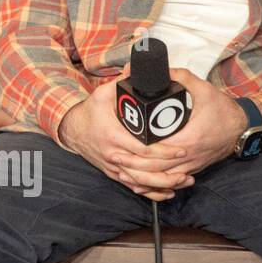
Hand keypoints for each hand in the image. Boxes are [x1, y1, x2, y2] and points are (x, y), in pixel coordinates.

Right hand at [58, 78, 189, 201]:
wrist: (72, 129)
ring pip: (141, 182)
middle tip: (189, 169)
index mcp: (113, 136)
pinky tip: (168, 193)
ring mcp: (113, 166)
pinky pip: (134, 187)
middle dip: (169, 172)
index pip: (143, 149)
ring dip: (164, 184)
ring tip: (184, 180)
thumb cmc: (90, 112)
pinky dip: (151, 192)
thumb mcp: (102, 94)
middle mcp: (113, 154)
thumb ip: (120, 83)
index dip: (164, 152)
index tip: (182, 150)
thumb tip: (134, 69)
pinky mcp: (114, 173)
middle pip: (145, 169)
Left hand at [111, 68, 245, 184]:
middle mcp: (189, 156)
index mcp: (187, 138)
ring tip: (122, 172)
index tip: (120, 145)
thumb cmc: (222, 109)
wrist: (243, 127)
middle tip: (113, 158)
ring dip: (142, 177)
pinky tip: (142, 182)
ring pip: (163, 178)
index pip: (157, 148)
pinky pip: (171, 180)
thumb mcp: (201, 88)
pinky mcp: (193, 169)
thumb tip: (154, 69)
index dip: (137, 150)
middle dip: (134, 166)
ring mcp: (191, 165)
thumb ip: (178, 77)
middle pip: (156, 167)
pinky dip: (156, 183)